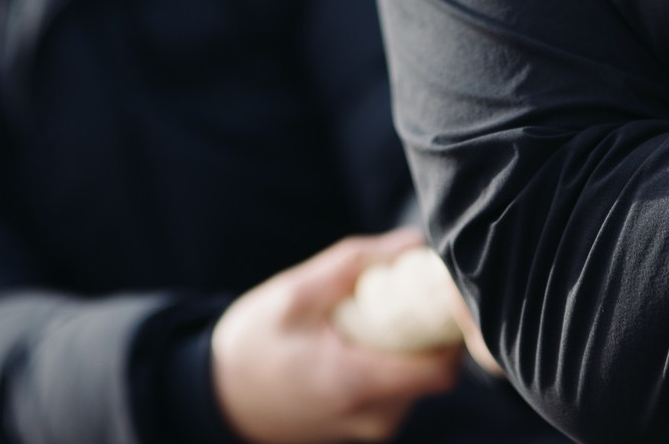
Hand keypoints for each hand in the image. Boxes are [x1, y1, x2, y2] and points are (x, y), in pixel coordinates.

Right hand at [212, 231, 461, 442]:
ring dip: (403, 344)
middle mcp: (372, 417)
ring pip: (415, 379)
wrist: (218, 397)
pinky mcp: (363, 427)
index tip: (436, 292)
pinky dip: (387, 360)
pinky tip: (356, 341)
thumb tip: (414, 243)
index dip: (450, 328)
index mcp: (357, 384)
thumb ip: (356, 264)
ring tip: (365, 318)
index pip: (441, 369)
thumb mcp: (295, 293)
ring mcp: (369, 428)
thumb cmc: (253, 344)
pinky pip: (395, 389)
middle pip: (432, 370)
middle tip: (396, 293)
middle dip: (422, 328)